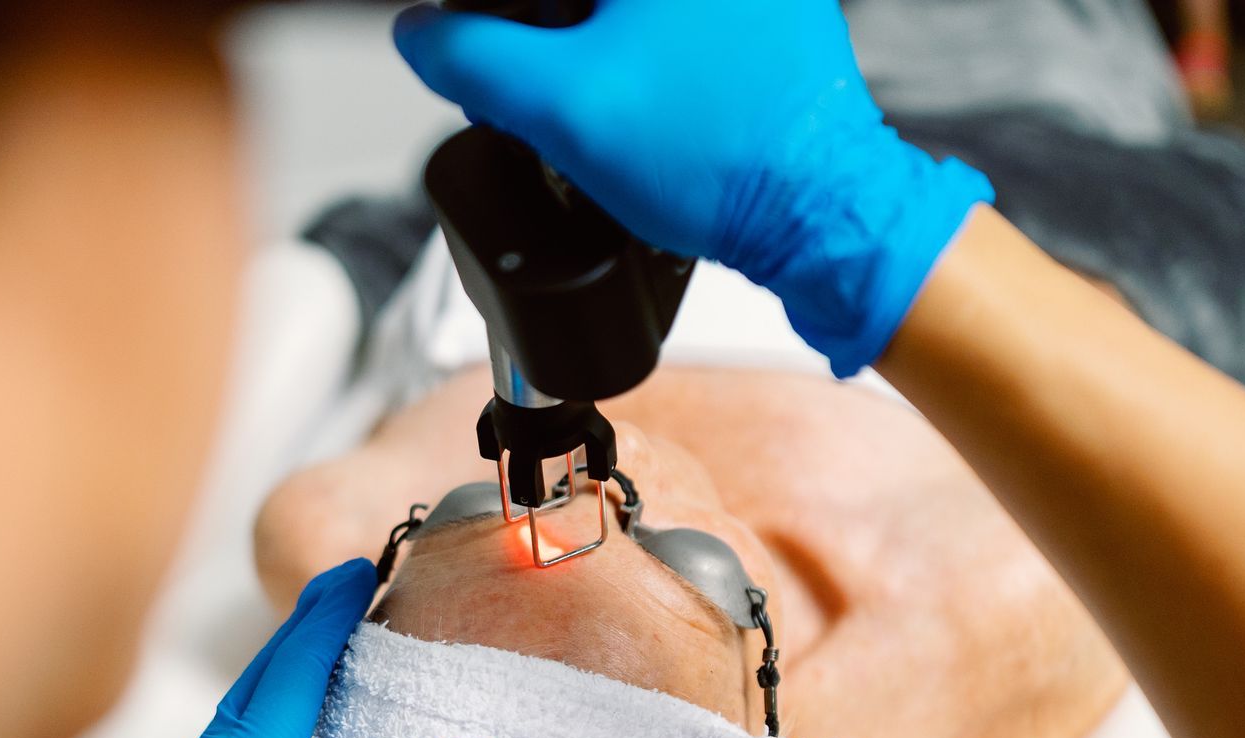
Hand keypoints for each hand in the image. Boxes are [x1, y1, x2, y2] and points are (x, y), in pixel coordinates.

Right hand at [394, 0, 993, 376]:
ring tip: (588, 113)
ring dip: (581, 47)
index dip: (485, 24)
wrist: (822, 211)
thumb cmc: (717, 158)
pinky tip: (639, 109)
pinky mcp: (768, 14)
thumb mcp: (560, 106)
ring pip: (618, 12)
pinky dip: (637, 56)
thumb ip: (471, 58)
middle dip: (534, 34)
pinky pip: (671, 24)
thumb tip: (421, 34)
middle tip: (524, 99)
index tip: (475, 66)